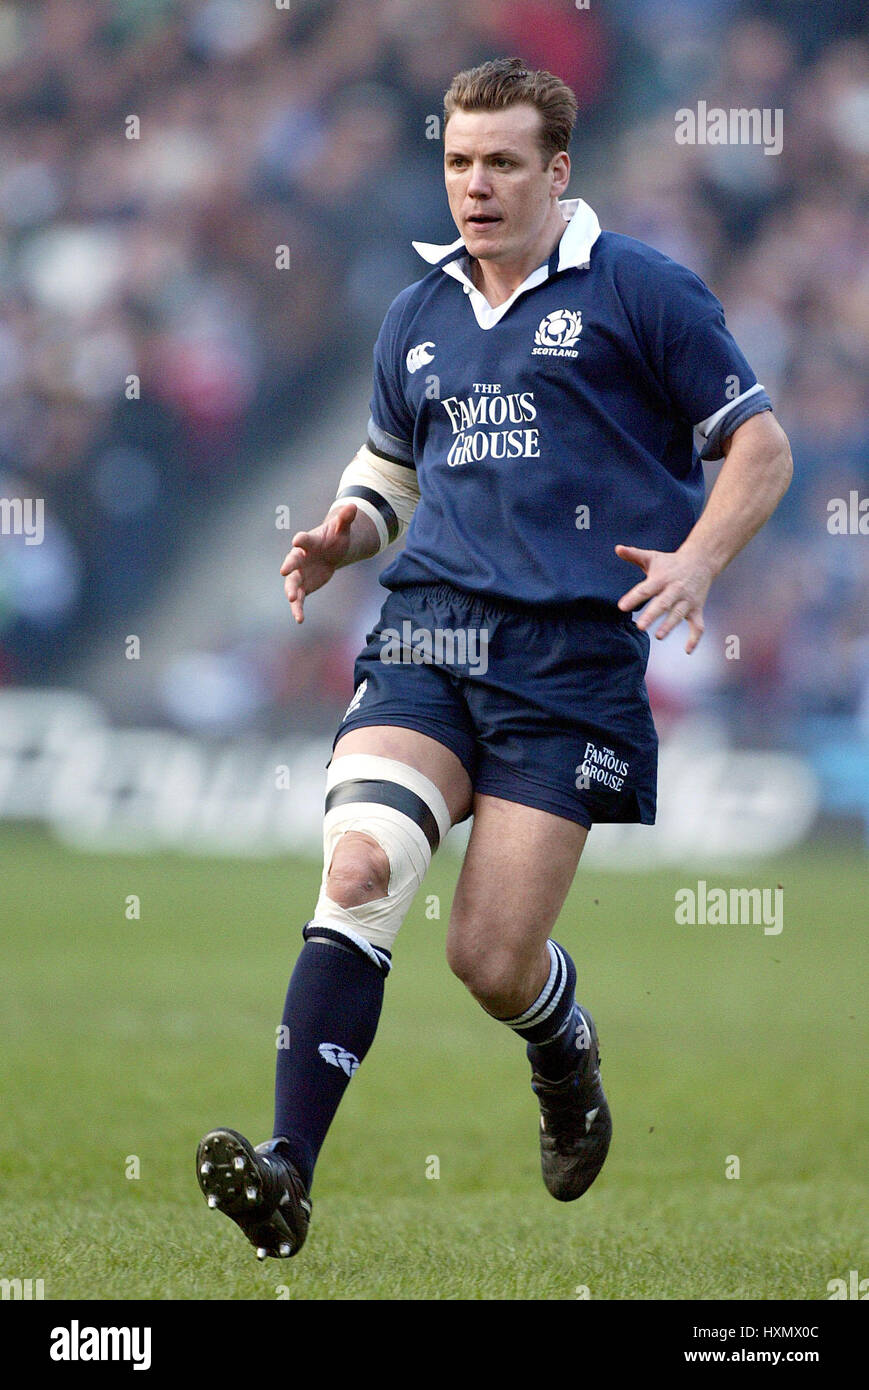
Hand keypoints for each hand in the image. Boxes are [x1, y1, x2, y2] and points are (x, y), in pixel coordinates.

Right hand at [280, 503, 356, 623]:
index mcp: (309, 542)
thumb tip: (354, 506)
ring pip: (292, 583)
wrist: (331, 552)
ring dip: (291, 591)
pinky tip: (300, 620)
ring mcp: (299, 573)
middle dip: (289, 565)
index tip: (297, 540)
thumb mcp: (342, 529)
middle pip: (292, 561)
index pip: (304, 539)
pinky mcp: (303, 587)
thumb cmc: (335, 538)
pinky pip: (298, 599)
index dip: (301, 539)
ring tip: (293, 601)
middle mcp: (300, 557)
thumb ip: (345, 519)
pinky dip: (297, 608)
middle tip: (285, 570)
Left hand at [615, 543, 712, 652]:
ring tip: (659, 635)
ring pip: (679, 615)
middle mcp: (675, 590)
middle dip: (652, 615)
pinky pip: (698, 626)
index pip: (646, 589)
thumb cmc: (671, 562)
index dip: (634, 597)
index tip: (622, 606)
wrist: (701, 561)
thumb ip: (634, 554)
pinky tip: (688, 650)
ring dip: (670, 625)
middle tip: (640, 627)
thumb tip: (617, 548)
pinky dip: (695, 638)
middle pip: (663, 603)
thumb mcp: (652, 557)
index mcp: (662, 578)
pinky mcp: (696, 609)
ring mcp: (687, 601)